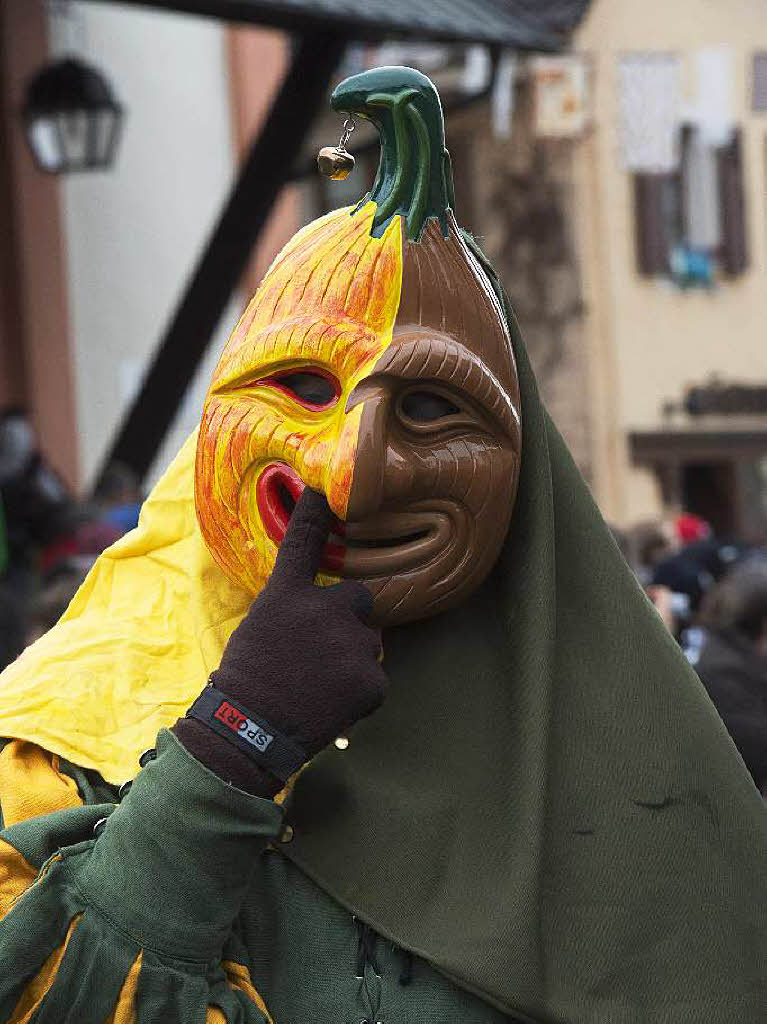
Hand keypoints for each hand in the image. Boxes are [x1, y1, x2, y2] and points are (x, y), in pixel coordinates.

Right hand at [175, 488, 386, 794]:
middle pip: (359, 600)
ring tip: (317, 686)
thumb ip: (295, 609)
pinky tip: (329, 704)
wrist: (248, 733)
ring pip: (369, 642)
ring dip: (352, 658)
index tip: (323, 489)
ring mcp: (352, 644)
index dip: (314, 513)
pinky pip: (374, 677)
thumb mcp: (259, 627)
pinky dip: (358, 692)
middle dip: (348, 621)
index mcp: (287, 596)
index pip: (303, 543)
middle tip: (318, 654)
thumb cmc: (247, 681)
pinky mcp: (372, 679)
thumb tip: (325, 610)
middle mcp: (325, 610)